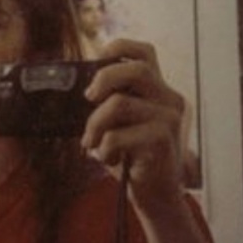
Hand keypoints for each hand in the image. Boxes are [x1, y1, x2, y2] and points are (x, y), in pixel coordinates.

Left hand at [80, 38, 184, 211]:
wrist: (154, 195)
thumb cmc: (130, 156)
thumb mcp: (116, 124)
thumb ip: (106, 104)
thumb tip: (74, 92)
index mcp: (157, 90)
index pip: (145, 53)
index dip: (119, 47)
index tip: (96, 60)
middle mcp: (168, 99)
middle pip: (136, 69)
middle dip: (104, 78)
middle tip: (88, 98)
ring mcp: (168, 119)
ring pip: (119, 104)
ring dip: (95, 125)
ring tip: (93, 143)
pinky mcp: (162, 140)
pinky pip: (118, 135)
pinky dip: (104, 148)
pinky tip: (110, 159)